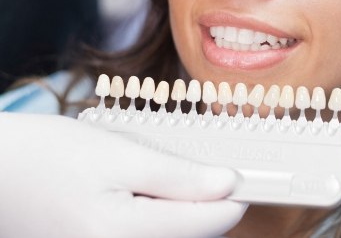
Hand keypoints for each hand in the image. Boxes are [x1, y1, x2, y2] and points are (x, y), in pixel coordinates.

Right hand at [0, 112, 245, 237]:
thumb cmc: (47, 157)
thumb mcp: (120, 155)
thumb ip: (178, 177)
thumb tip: (228, 185)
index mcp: (122, 235)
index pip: (208, 223)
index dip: (233, 196)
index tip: (247, 177)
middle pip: (190, 236)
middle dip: (202, 204)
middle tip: (199, 169)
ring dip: (178, 213)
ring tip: (157, 180)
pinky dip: (154, 220)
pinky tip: (139, 197)